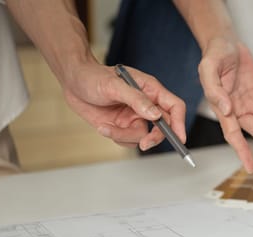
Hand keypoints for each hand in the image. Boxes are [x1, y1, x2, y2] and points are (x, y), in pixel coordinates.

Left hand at [62, 61, 185, 150]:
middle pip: (163, 127)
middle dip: (154, 137)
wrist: (72, 82)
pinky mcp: (123, 126)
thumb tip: (155, 115)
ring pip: (142, 137)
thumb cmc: (92, 76)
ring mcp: (135, 117)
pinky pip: (128, 141)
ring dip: (124, 136)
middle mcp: (146, 105)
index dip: (180, 123)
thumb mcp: (113, 86)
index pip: (174, 107)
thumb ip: (136, 99)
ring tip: (106, 127)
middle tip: (145, 144)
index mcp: (150, 90)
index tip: (179, 138)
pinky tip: (103, 127)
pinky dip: (116, 137)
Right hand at [198, 37, 252, 172]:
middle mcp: (238, 112)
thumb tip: (227, 109)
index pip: (233, 137)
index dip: (242, 152)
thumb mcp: (208, 68)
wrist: (226, 42)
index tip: (251, 168)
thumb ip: (214, 91)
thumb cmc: (214, 54)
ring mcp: (252, 105)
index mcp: (223, 110)